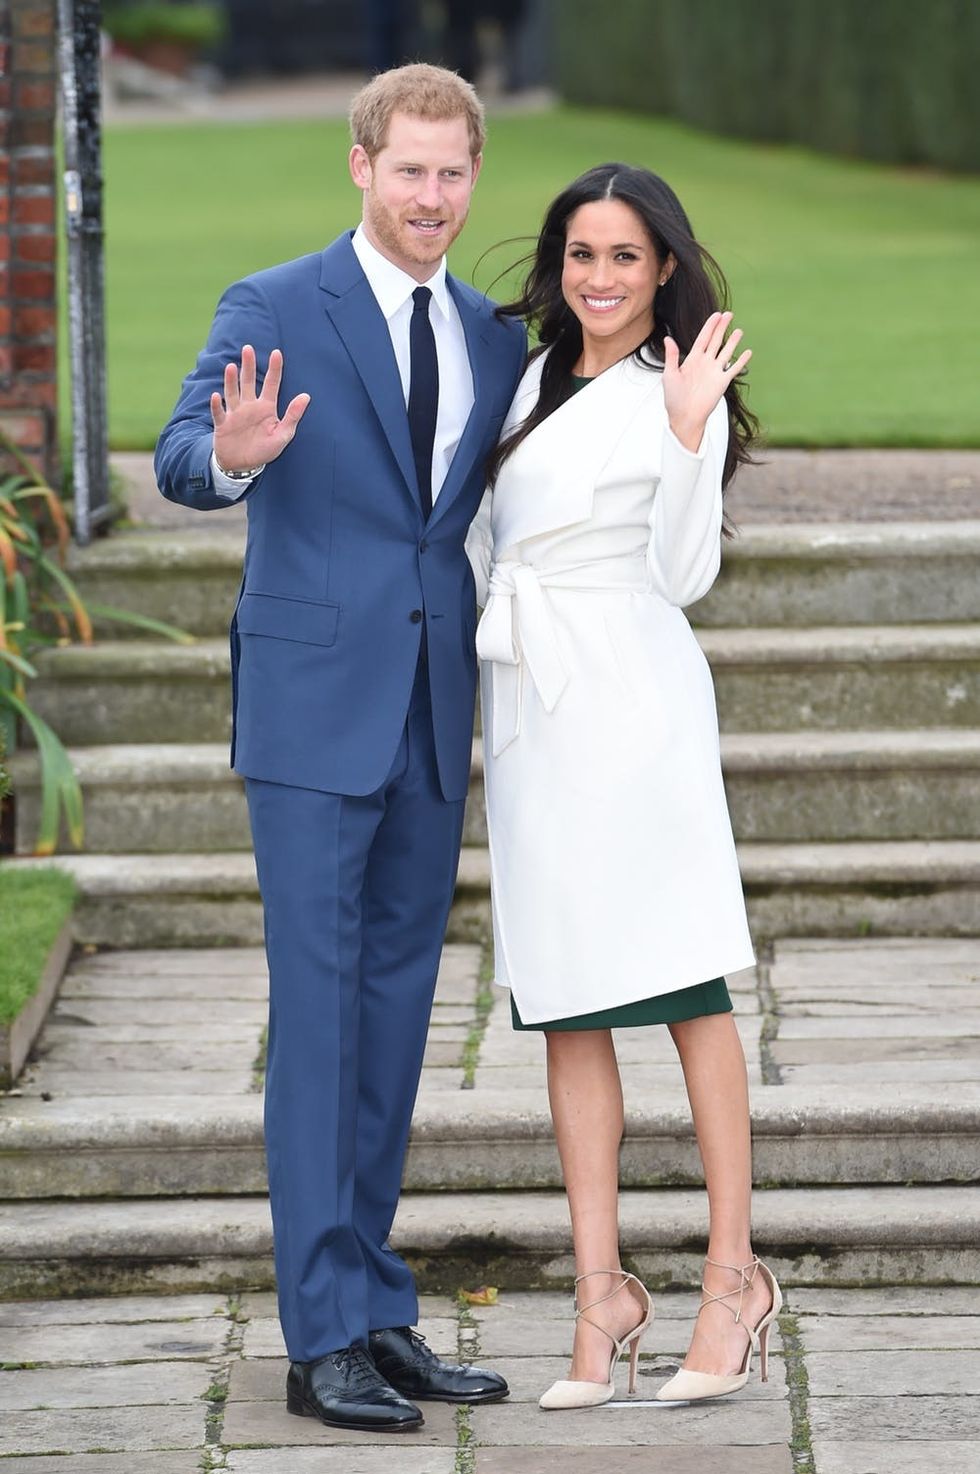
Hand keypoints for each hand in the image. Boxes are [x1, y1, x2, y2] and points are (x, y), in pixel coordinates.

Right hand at [210, 345, 309, 471]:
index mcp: (266, 408)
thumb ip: (293, 416)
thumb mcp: (283, 435)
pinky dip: (217, 405)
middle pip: (248, 382)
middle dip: (248, 365)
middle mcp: (249, 407)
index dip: (274, 369)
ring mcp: (235, 414)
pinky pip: (219, 413)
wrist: (242, 465)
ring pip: (232, 393)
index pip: (271, 384)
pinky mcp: (223, 424)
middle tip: (248, 348)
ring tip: (232, 367)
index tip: (277, 352)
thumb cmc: (264, 450)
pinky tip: (217, 395)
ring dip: (231, 381)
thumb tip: (306, 396)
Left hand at [662, 311, 750, 452]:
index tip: (716, 315)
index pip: (703, 338)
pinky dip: (741, 361)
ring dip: (733, 342)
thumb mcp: (670, 375)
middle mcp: (705, 363)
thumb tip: (668, 338)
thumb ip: (671, 356)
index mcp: (692, 360)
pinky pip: (734, 369)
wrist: (685, 417)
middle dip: (722, 328)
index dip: (709, 326)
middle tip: (729, 314)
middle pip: (716, 341)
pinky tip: (748, 352)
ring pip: (726, 352)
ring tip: (740, 330)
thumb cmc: (674, 398)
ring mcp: (714, 372)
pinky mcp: (722, 382)